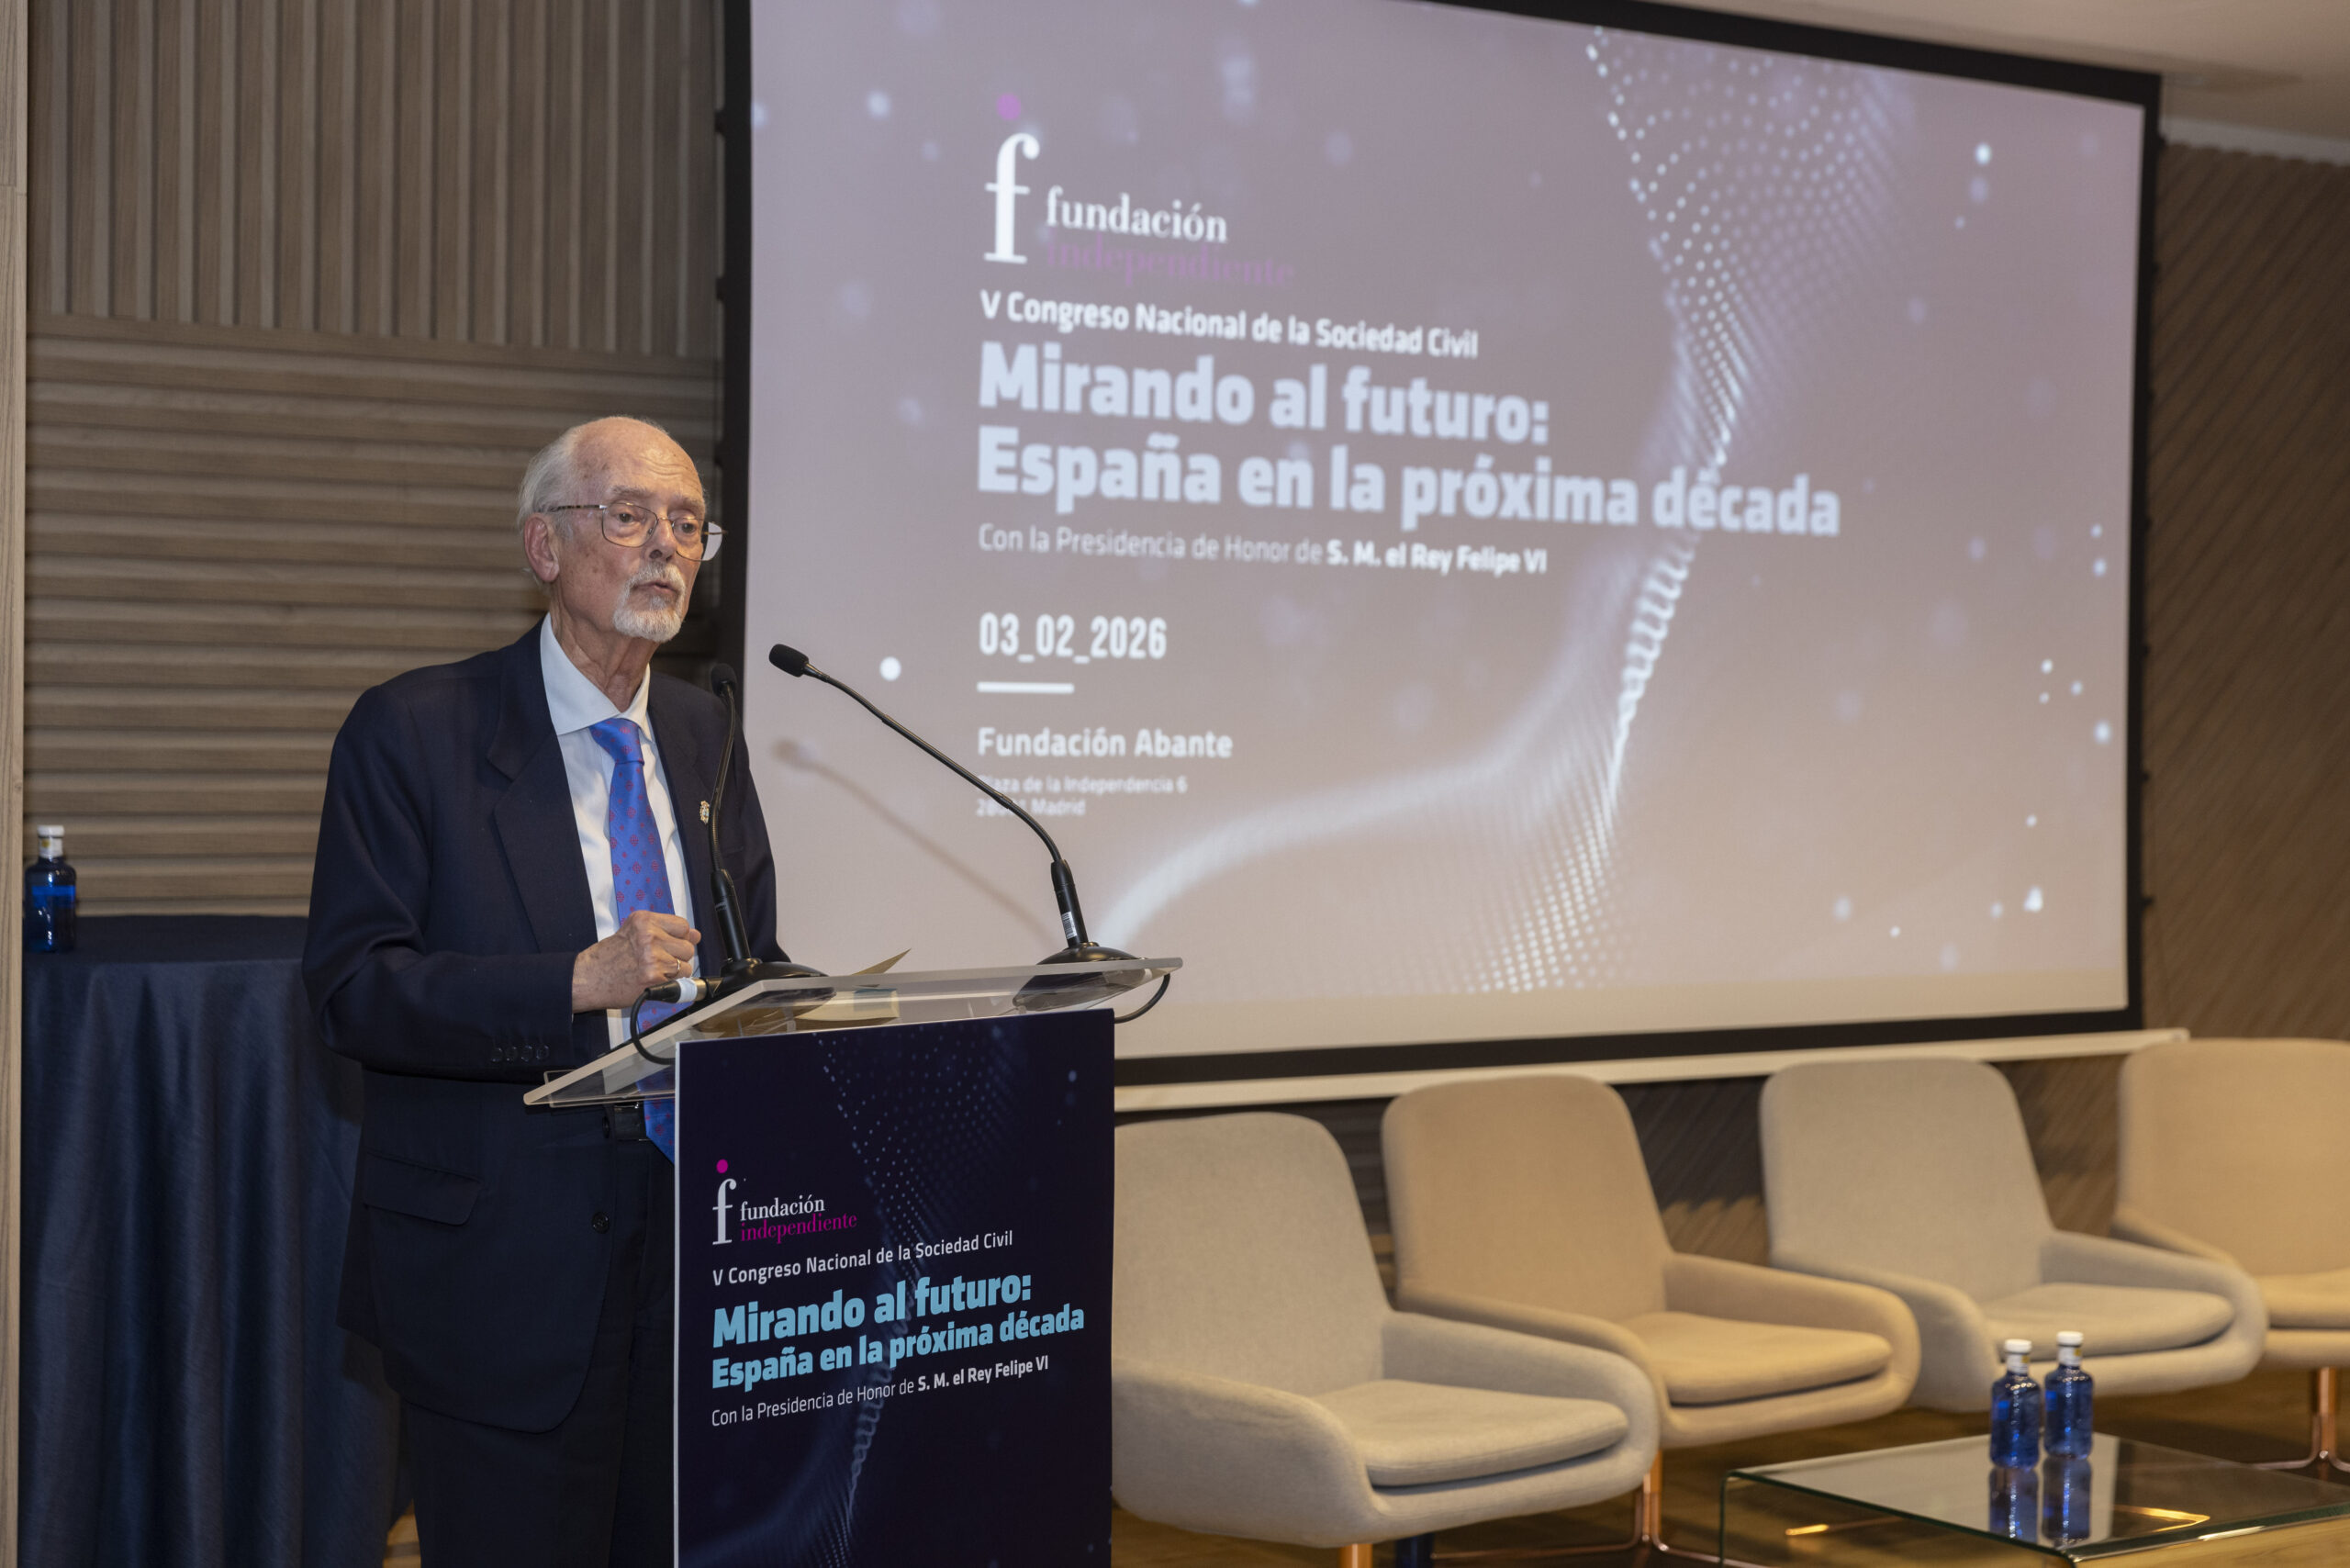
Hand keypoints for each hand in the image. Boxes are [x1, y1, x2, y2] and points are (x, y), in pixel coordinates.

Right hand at [573, 909, 701, 1012]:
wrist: (586, 979)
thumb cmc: (607, 957)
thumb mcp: (631, 933)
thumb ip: (662, 931)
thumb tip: (695, 935)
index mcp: (643, 921)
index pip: (682, 925)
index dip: (681, 937)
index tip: (674, 944)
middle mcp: (649, 936)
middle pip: (687, 946)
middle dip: (679, 956)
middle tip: (660, 961)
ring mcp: (652, 957)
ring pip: (686, 964)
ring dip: (676, 971)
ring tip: (655, 972)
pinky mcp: (653, 978)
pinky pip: (679, 980)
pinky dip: (672, 983)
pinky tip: (654, 981)